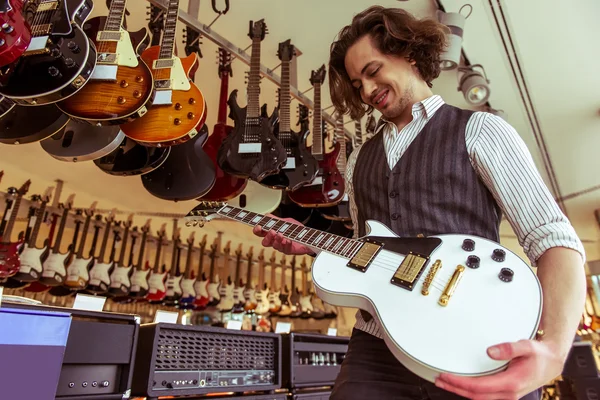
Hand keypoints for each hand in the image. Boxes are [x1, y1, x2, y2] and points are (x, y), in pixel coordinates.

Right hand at [252, 216, 312, 255]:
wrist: (309, 236)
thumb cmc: (296, 230)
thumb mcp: (285, 222)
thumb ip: (276, 220)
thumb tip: (266, 215)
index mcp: (272, 233)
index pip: (260, 233)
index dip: (257, 230)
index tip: (258, 227)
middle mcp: (274, 241)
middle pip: (265, 242)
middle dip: (267, 236)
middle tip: (272, 231)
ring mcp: (281, 246)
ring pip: (274, 246)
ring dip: (277, 239)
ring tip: (281, 234)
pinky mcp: (288, 250)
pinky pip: (285, 249)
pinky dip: (287, 243)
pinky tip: (289, 239)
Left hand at [435, 339, 563, 399]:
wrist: (551, 363)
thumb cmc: (539, 355)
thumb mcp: (527, 346)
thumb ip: (509, 348)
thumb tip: (490, 351)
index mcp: (511, 383)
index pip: (479, 387)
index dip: (460, 383)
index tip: (446, 375)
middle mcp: (508, 393)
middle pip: (475, 395)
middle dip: (455, 388)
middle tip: (439, 380)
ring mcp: (507, 395)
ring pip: (479, 397)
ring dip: (461, 391)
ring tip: (445, 382)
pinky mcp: (505, 393)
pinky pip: (484, 395)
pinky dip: (470, 391)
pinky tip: (461, 385)